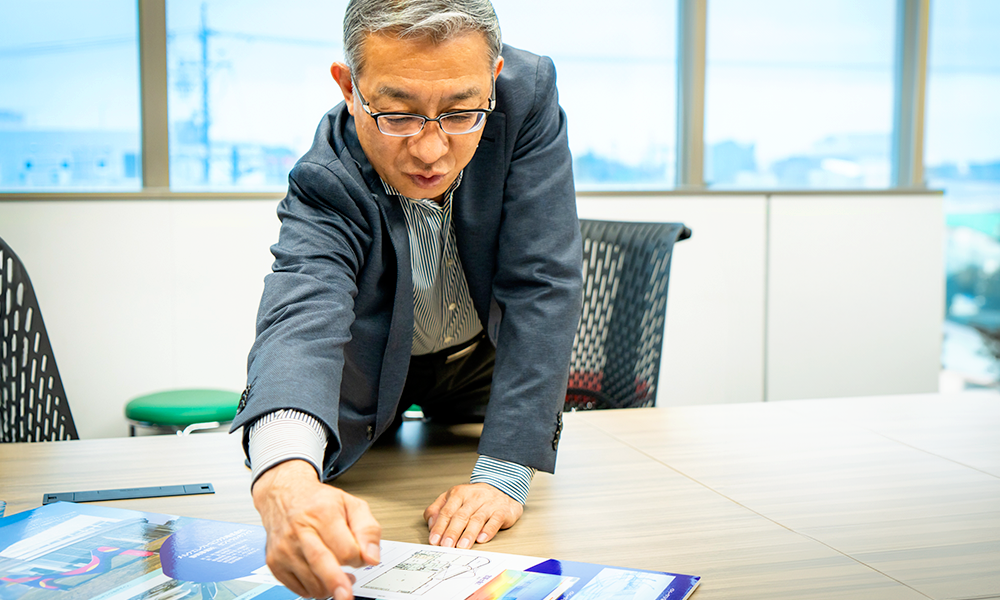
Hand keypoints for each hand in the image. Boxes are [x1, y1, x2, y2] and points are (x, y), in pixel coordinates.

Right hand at [252, 460, 380, 599]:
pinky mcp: (275, 563)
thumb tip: (372, 558)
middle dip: (336, 583)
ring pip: (311, 581)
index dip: (358, 558)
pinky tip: (321, 576)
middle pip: (320, 563)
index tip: (361, 557)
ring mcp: (285, 548)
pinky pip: (298, 588)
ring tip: (338, 574)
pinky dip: (313, 589)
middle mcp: (300, 531)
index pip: (346, 548)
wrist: (284, 496)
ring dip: (330, 586)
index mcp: (322, 514)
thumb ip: (368, 530)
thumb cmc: (318, 501)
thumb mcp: (352, 505)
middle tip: (346, 595)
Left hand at [423, 483, 522, 548]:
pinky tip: (482, 539)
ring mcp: (488, 504)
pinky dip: (488, 530)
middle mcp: (473, 498)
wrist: (501, 489)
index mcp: (458, 493)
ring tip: (461, 546)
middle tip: (446, 545)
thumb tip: (430, 524)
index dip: (439, 527)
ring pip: (477, 519)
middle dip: (452, 532)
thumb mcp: (453, 498)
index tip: (434, 540)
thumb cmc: (474, 498)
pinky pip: (495, 521)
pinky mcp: (501, 511)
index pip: (446, 512)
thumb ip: (438, 509)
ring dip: (468, 534)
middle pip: (460, 516)